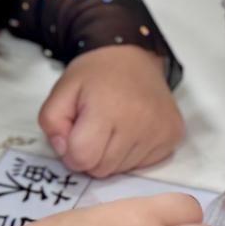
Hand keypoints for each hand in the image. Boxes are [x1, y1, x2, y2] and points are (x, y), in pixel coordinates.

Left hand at [37, 46, 184, 177]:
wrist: (135, 55)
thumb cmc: (96, 74)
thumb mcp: (62, 90)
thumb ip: (51, 122)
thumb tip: (64, 151)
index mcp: (107, 110)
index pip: (82, 158)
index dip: (71, 151)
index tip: (75, 133)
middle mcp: (139, 123)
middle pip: (102, 169)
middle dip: (92, 155)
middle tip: (94, 128)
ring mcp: (160, 131)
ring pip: (122, 170)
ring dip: (112, 154)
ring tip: (114, 126)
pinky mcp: (173, 135)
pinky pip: (143, 164)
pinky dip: (132, 153)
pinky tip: (132, 129)